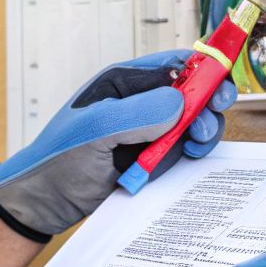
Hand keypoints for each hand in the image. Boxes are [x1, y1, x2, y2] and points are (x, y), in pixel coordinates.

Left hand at [0, 50, 236, 238]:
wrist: (44, 201)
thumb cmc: (58, 158)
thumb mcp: (97, 129)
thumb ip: (139, 113)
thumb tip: (180, 103)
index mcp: (124, 82)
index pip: (174, 65)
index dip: (202, 69)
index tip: (221, 81)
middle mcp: (140, 103)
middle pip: (192, 94)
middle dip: (207, 103)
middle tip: (211, 118)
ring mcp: (148, 131)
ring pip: (193, 123)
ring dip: (202, 131)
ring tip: (195, 143)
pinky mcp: (152, 157)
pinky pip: (183, 150)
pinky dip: (191, 153)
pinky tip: (188, 157)